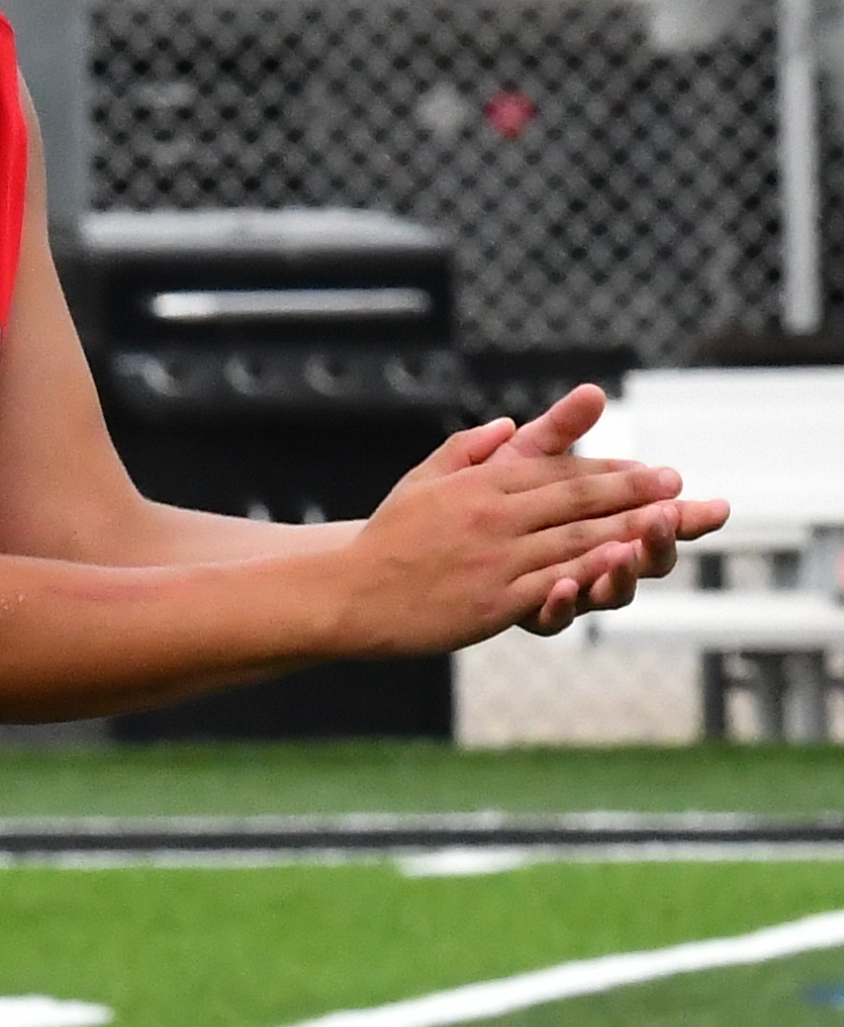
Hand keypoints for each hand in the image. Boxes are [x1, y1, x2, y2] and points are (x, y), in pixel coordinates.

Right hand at [338, 388, 727, 654]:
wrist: (347, 594)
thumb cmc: (385, 540)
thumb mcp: (423, 480)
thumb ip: (469, 450)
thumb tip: (509, 425)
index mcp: (481, 485)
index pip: (559, 472)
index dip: (610, 470)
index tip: (649, 471)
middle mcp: (494, 517)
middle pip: (579, 500)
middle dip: (635, 492)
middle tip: (679, 486)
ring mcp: (496, 560)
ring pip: (577, 539)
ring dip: (630, 529)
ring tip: (672, 523)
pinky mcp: (493, 601)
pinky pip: (556, 583)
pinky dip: (594, 572)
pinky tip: (624, 566)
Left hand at [491, 387, 729, 630]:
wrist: (424, 543)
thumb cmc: (479, 498)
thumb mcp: (519, 459)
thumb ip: (558, 430)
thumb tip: (593, 391)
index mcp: (601, 523)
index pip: (654, 517)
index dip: (680, 510)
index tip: (696, 495)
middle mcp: (593, 561)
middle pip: (645, 557)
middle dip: (663, 539)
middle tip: (671, 518)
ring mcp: (563, 590)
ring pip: (608, 591)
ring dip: (623, 572)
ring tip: (628, 551)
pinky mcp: (526, 613)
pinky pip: (551, 617)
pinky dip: (561, 601)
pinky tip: (563, 583)